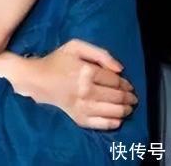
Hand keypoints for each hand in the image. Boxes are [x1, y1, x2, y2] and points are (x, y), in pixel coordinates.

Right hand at [17, 39, 137, 129]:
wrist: (37, 79)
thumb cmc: (57, 61)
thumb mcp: (75, 46)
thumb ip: (99, 53)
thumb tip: (120, 69)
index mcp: (86, 71)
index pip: (115, 80)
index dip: (126, 83)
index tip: (129, 85)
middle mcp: (86, 90)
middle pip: (116, 96)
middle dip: (128, 97)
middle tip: (133, 98)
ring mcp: (82, 106)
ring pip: (112, 111)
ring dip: (125, 110)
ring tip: (129, 108)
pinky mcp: (78, 118)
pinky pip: (101, 124)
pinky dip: (113, 123)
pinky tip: (118, 119)